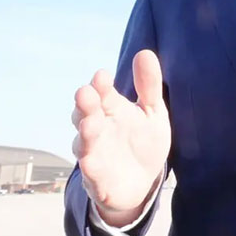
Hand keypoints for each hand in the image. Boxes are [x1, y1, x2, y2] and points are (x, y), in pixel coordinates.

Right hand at [71, 50, 170, 225]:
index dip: (100, 85)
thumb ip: (149, 86)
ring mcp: (94, 154)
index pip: (102, 94)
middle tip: (86, 93)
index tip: (103, 75)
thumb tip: (145, 53)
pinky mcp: (96, 179)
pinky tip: (90, 162)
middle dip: (85, 104)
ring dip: (85, 133)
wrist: (141, 182)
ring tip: (90, 123)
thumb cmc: (143, 142)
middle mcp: (97, 129)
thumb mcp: (152, 112)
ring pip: (83, 143)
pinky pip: (90, 173)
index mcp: (111, 110)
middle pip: (85, 114)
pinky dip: (90, 167)